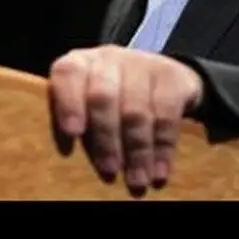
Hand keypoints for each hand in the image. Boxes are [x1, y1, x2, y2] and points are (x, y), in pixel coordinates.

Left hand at [48, 46, 203, 195]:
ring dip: (136, 150)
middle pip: (103, 96)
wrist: (162, 80)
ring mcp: (141, 63)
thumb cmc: (112, 104)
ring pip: (135, 110)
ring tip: (137, 180)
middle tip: (109, 171)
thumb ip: (80, 126)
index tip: (73, 133)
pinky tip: (159, 171)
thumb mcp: (90, 109)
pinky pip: (166, 114)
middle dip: (105, 138)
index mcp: (80, 64)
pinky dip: (162, 147)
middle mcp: (108, 58)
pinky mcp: (171, 75)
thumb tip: (71, 164)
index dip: (68, 103)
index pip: (67, 74)